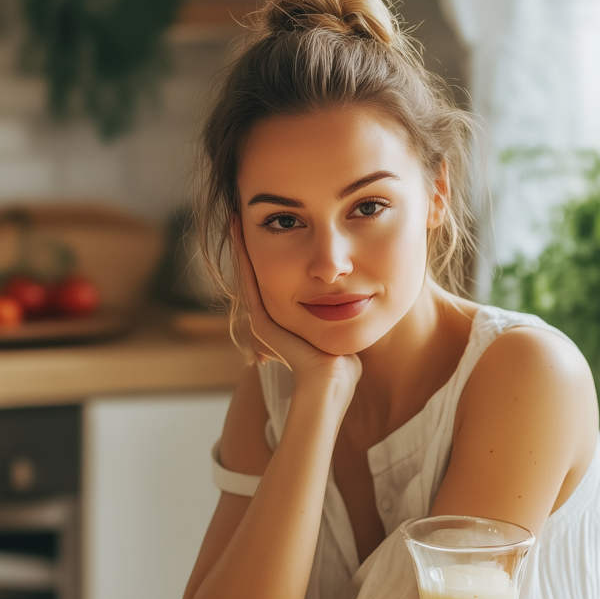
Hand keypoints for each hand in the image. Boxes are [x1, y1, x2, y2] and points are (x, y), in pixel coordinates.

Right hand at [231, 217, 361, 400]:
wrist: (331, 383)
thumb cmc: (345, 365)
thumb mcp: (342, 331)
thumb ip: (344, 316)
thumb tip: (361, 302)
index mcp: (289, 321)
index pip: (280, 280)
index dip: (276, 253)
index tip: (275, 226)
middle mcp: (273, 319)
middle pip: (263, 274)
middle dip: (256, 245)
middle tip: (246, 215)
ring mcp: (265, 320)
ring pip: (253, 274)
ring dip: (244, 246)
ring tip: (238, 217)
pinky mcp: (262, 321)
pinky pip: (251, 282)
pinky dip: (245, 256)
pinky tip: (241, 231)